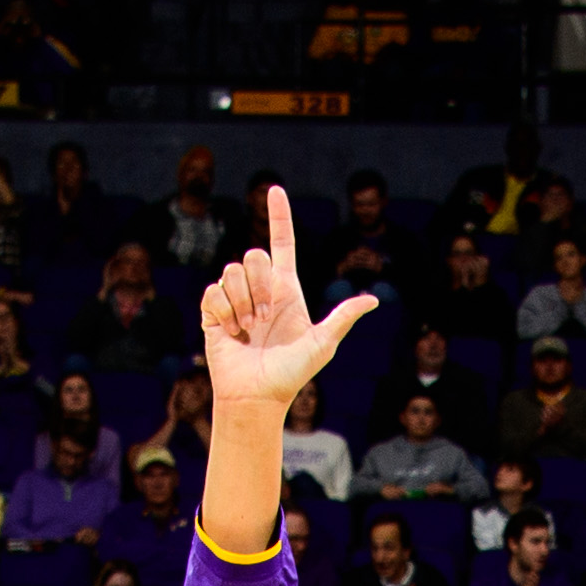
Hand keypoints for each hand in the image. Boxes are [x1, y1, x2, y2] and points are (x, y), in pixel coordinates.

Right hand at [200, 186, 371, 409]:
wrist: (256, 395)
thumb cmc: (291, 374)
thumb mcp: (322, 344)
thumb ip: (342, 318)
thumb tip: (373, 300)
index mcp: (286, 290)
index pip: (283, 243)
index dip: (279, 216)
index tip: (274, 190)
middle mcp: (260, 289)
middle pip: (254, 255)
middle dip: (260, 285)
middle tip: (265, 319)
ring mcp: (235, 299)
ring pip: (232, 271)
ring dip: (243, 304)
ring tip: (250, 330)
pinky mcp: (213, 311)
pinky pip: (213, 292)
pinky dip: (224, 313)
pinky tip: (232, 333)